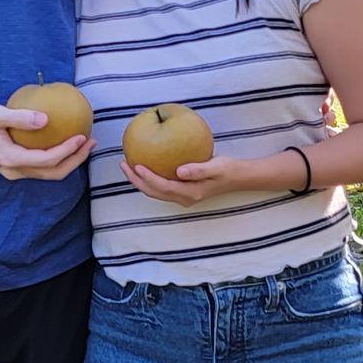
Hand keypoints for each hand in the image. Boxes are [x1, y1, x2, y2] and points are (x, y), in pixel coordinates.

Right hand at [0, 103, 92, 181]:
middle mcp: (14, 171)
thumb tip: (46, 119)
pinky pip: (41, 167)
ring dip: (68, 161)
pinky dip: (57, 158)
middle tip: (91, 142)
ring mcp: (13, 171)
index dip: (68, 151)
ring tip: (83, 143)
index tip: (83, 136)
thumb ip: (19, 117)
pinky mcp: (14, 167)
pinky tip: (63, 141)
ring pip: (48, 173)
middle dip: (75, 160)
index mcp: (10, 159)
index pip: (47, 160)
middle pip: (53, 173)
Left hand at [122, 155, 252, 205]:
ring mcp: (183, 197)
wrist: (238, 178)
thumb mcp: (216, 166)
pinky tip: (147, 164)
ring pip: (155, 191)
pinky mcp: (183, 192)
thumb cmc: (228, 169)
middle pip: (153, 192)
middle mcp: (184, 198)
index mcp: (189, 193)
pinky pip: (161, 187)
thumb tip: (179, 171)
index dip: (147, 177)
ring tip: (129, 165)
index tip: (136, 164)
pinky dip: (150, 178)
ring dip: (140, 181)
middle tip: (123, 164)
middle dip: (136, 180)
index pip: (162, 187)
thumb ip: (198, 169)